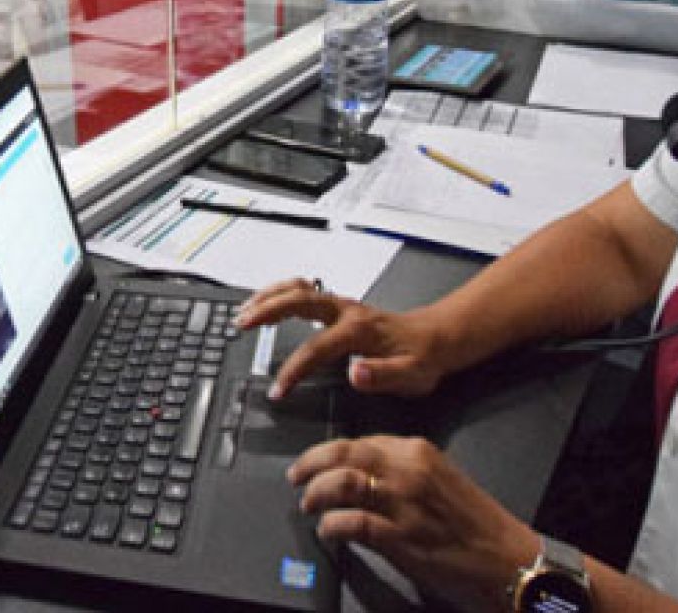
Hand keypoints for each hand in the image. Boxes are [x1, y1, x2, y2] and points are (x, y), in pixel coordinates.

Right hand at [235, 277, 452, 399]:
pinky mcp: (339, 306)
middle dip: (266, 310)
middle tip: (241, 324)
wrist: (436, 339)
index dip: (293, 370)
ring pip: (297, 288)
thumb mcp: (410, 376)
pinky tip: (266, 302)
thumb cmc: (422, 359)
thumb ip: (382, 376)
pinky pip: (303, 290)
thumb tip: (354, 373)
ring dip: (268, 296)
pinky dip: (279, 292)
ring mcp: (341, 305)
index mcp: (358, 331)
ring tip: (244, 310)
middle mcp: (346, 312)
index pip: (314, 349)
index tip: (278, 390)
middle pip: (297, 300)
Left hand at [289, 435, 539, 608]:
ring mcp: (403, 503)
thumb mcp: (441, 480)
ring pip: (341, 482)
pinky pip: (351, 523)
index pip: (359, 439)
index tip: (315, 461)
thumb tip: (361, 474)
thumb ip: (402, 471)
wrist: (507, 559)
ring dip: (316, 493)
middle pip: (342, 453)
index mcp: (418, 451)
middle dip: (310, 463)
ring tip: (308, 504)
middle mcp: (408, 471)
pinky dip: (331, 526)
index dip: (328, 451)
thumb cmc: (477, 524)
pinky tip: (328, 531)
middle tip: (296, 476)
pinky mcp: (401, 537)